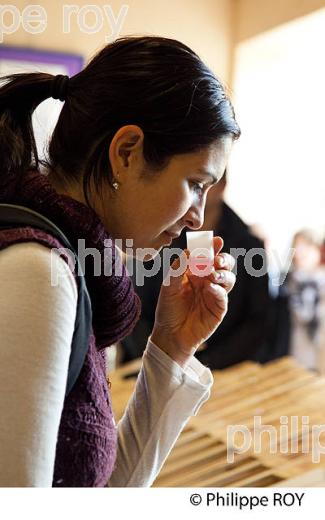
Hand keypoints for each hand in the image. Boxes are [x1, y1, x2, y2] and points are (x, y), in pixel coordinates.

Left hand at [151, 236, 235, 366]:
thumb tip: (188, 252)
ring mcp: (214, 294)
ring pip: (228, 278)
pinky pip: (223, 296)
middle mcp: (207, 281)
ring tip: (212, 273)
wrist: (169, 334)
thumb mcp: (169, 286)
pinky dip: (218, 289)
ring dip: (223, 273)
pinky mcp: (218, 309)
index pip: (208, 256)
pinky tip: (210, 287)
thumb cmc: (168, 309)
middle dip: (223, 258)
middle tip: (216, 259)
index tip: (216, 240)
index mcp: (196, 273)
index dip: (213, 247)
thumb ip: (178, 268)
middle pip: (224, 265)